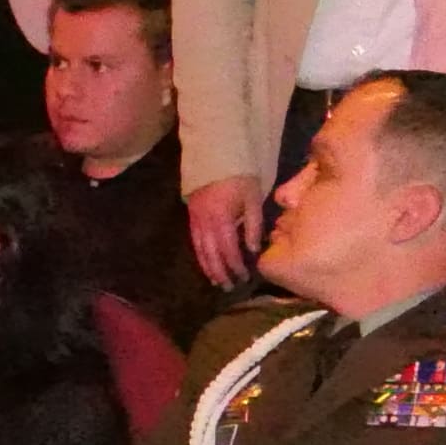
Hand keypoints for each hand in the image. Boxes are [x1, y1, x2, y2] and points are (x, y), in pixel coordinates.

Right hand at [184, 176, 270, 291]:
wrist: (217, 157)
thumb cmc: (240, 177)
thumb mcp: (253, 199)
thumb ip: (253, 225)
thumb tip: (253, 250)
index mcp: (221, 219)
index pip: (228, 249)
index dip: (235, 265)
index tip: (244, 277)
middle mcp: (205, 223)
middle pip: (211, 254)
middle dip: (220, 272)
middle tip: (229, 287)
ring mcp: (195, 220)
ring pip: (200, 250)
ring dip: (208, 268)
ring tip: (216, 281)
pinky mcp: (192, 217)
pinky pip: (195, 241)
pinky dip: (201, 255)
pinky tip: (207, 263)